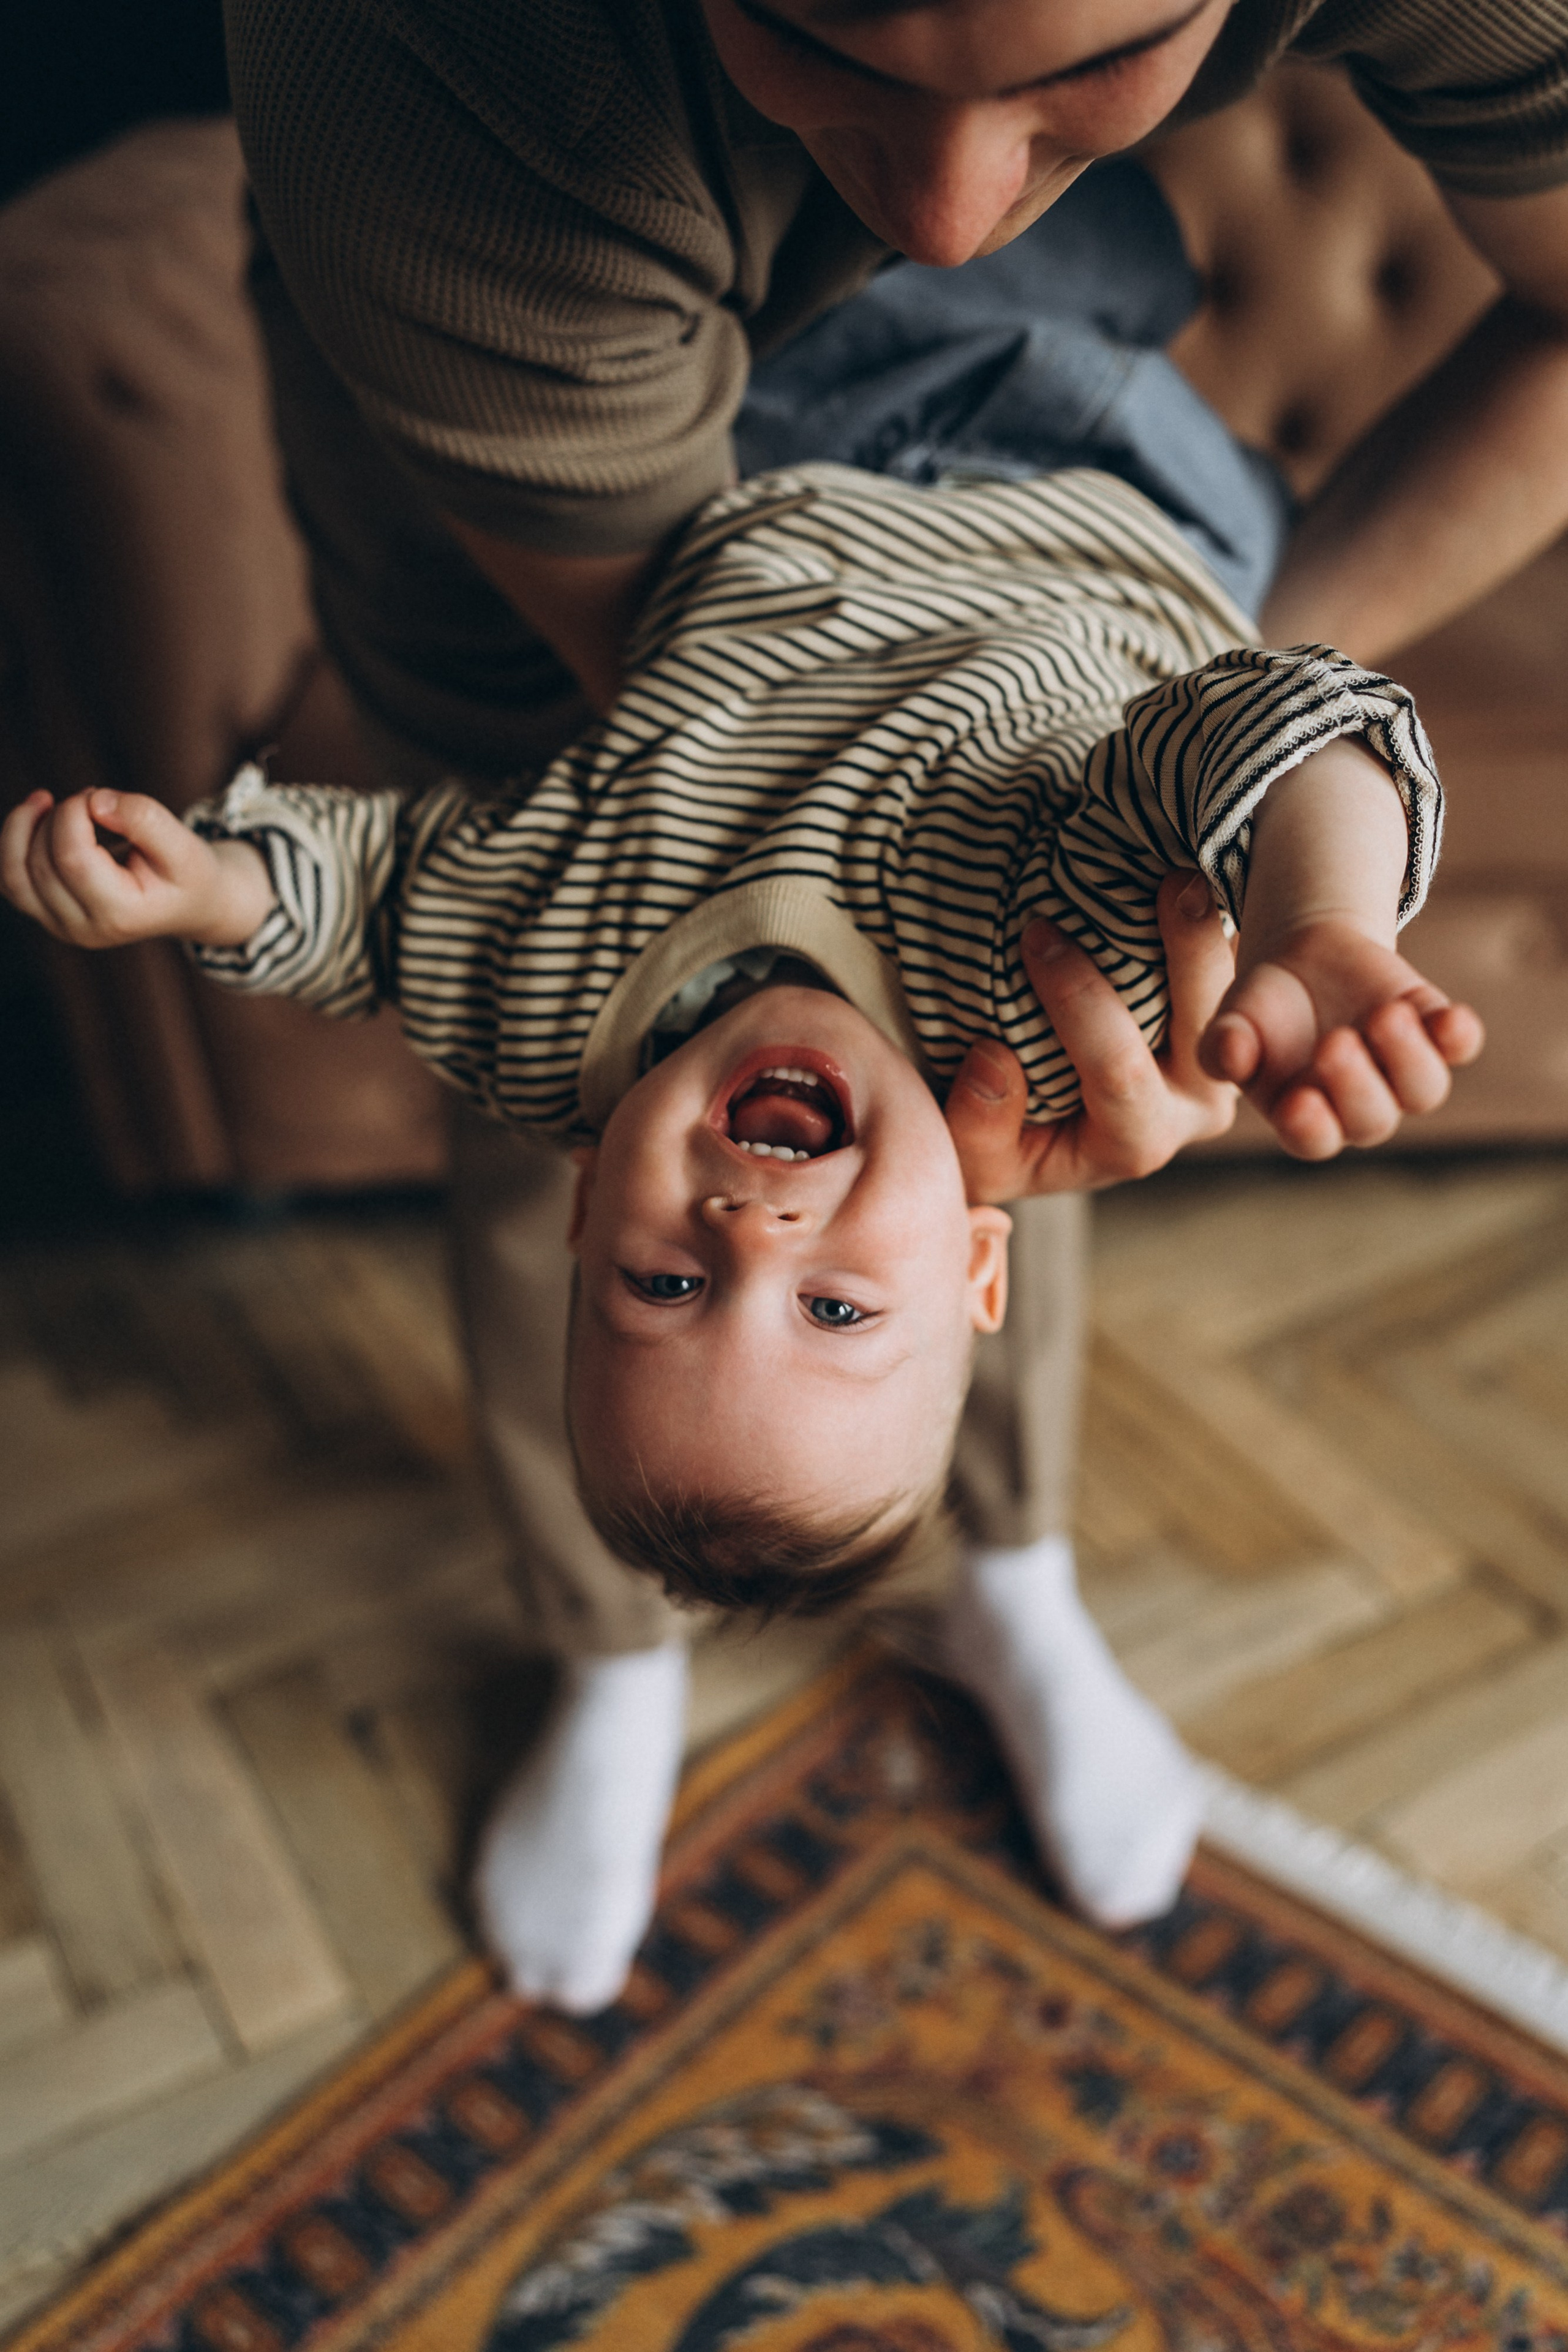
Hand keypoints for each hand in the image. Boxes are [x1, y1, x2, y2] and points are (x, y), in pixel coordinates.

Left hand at [0, 788, 271, 947]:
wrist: (189, 904)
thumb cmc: (188, 873)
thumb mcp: (186, 845)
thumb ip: (146, 819)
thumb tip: (95, 801)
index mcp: (120, 916)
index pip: (71, 859)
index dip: (74, 813)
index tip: (97, 793)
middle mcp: (84, 930)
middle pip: (41, 863)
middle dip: (57, 816)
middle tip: (91, 799)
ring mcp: (61, 927)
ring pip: (14, 874)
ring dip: (21, 827)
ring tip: (45, 801)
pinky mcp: (47, 915)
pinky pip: (10, 879)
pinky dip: (13, 844)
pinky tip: (34, 819)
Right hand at [946, 870, 1239, 1201]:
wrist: (1034, 1121)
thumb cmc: (999, 1136)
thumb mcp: (975, 1158)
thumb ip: (977, 1125)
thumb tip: (993, 1060)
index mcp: (1135, 1141)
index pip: (1119, 1072)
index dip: (1079, 1003)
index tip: (1035, 937)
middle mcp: (1194, 1103)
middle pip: (1206, 1027)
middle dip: (1187, 951)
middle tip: (1168, 882)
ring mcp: (1217, 1055)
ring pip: (1233, 989)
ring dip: (1217, 926)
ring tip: (1197, 863)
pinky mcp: (1223, 1013)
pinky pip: (1229, 963)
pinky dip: (1217, 917)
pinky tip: (1200, 859)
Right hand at [1199, 916, 1483, 1158]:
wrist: (1304, 961)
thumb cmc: (1260, 1010)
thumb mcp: (1231, 1022)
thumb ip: (1223, 1046)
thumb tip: (1231, 1058)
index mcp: (1305, 1117)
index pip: (1315, 1139)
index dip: (1312, 1128)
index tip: (1299, 1101)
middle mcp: (1360, 1105)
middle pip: (1372, 1118)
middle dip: (1357, 1085)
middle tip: (1334, 1043)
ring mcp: (1399, 1069)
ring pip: (1423, 1089)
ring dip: (1407, 1058)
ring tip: (1384, 1016)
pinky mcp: (1431, 1029)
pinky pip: (1459, 1045)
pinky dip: (1458, 1035)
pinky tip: (1451, 1018)